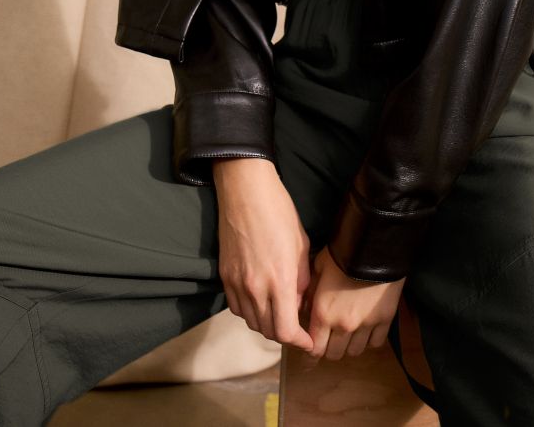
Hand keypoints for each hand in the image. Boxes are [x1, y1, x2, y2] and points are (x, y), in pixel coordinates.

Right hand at [213, 158, 313, 352]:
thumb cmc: (278, 211)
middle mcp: (256, 287)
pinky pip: (236, 308)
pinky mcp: (224, 276)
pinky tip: (259, 301)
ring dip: (267, 325)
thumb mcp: (302, 245)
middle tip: (297, 328)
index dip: (300, 342)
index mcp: (281, 280)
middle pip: (269, 331)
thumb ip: (302, 279)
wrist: (245, 191)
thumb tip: (300, 301)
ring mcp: (237, 283)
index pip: (287, 330)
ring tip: (279, 314)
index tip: (309, 341)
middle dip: (286, 335)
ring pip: (251, 322)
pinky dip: (249, 312)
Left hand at [300, 245, 405, 361]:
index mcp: (323, 312)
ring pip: (355, 352)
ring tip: (349, 333)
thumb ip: (311, 290)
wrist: (374, 246)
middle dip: (330, 349)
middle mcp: (343, 325)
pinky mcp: (384, 321)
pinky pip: (375, 343)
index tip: (310, 356)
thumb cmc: (343, 253)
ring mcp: (365, 325)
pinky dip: (370, 340)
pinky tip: (367, 329)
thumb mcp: (318, 266)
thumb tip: (307, 306)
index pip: (314, 348)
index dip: (310, 355)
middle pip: (334, 354)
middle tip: (330, 339)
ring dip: (350, 345)